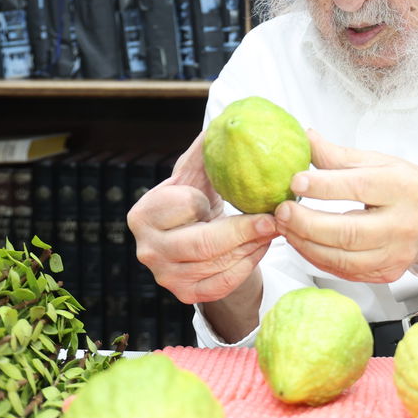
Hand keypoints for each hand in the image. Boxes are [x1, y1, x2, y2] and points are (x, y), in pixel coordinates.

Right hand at [127, 132, 278, 304]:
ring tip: (274, 228)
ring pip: (219, 264)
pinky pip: (225, 282)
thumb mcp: (197, 173)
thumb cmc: (197, 199)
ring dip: (253, 246)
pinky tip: (262, 246)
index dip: (209, 199)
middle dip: (244, 229)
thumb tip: (230, 121)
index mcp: (143, 215)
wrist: (193, 239)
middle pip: (203, 243)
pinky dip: (249, 264)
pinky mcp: (188, 295)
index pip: (184, 205)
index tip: (233, 190)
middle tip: (274, 218)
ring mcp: (166, 277)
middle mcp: (148, 250)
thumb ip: (207, 149)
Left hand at [272, 130, 417, 282]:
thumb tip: (305, 139)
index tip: (295, 181)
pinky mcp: (388, 273)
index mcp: (402, 187)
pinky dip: (318, 258)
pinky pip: (346, 271)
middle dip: (307, 223)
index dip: (324, 186)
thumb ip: (339, 156)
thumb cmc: (408, 187)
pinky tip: (304, 243)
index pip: (359, 188)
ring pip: (343, 258)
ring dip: (306, 244)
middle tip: (283, 211)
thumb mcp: (379, 162)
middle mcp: (403, 224)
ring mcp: (396, 254)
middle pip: (348, 231)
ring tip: (286, 227)